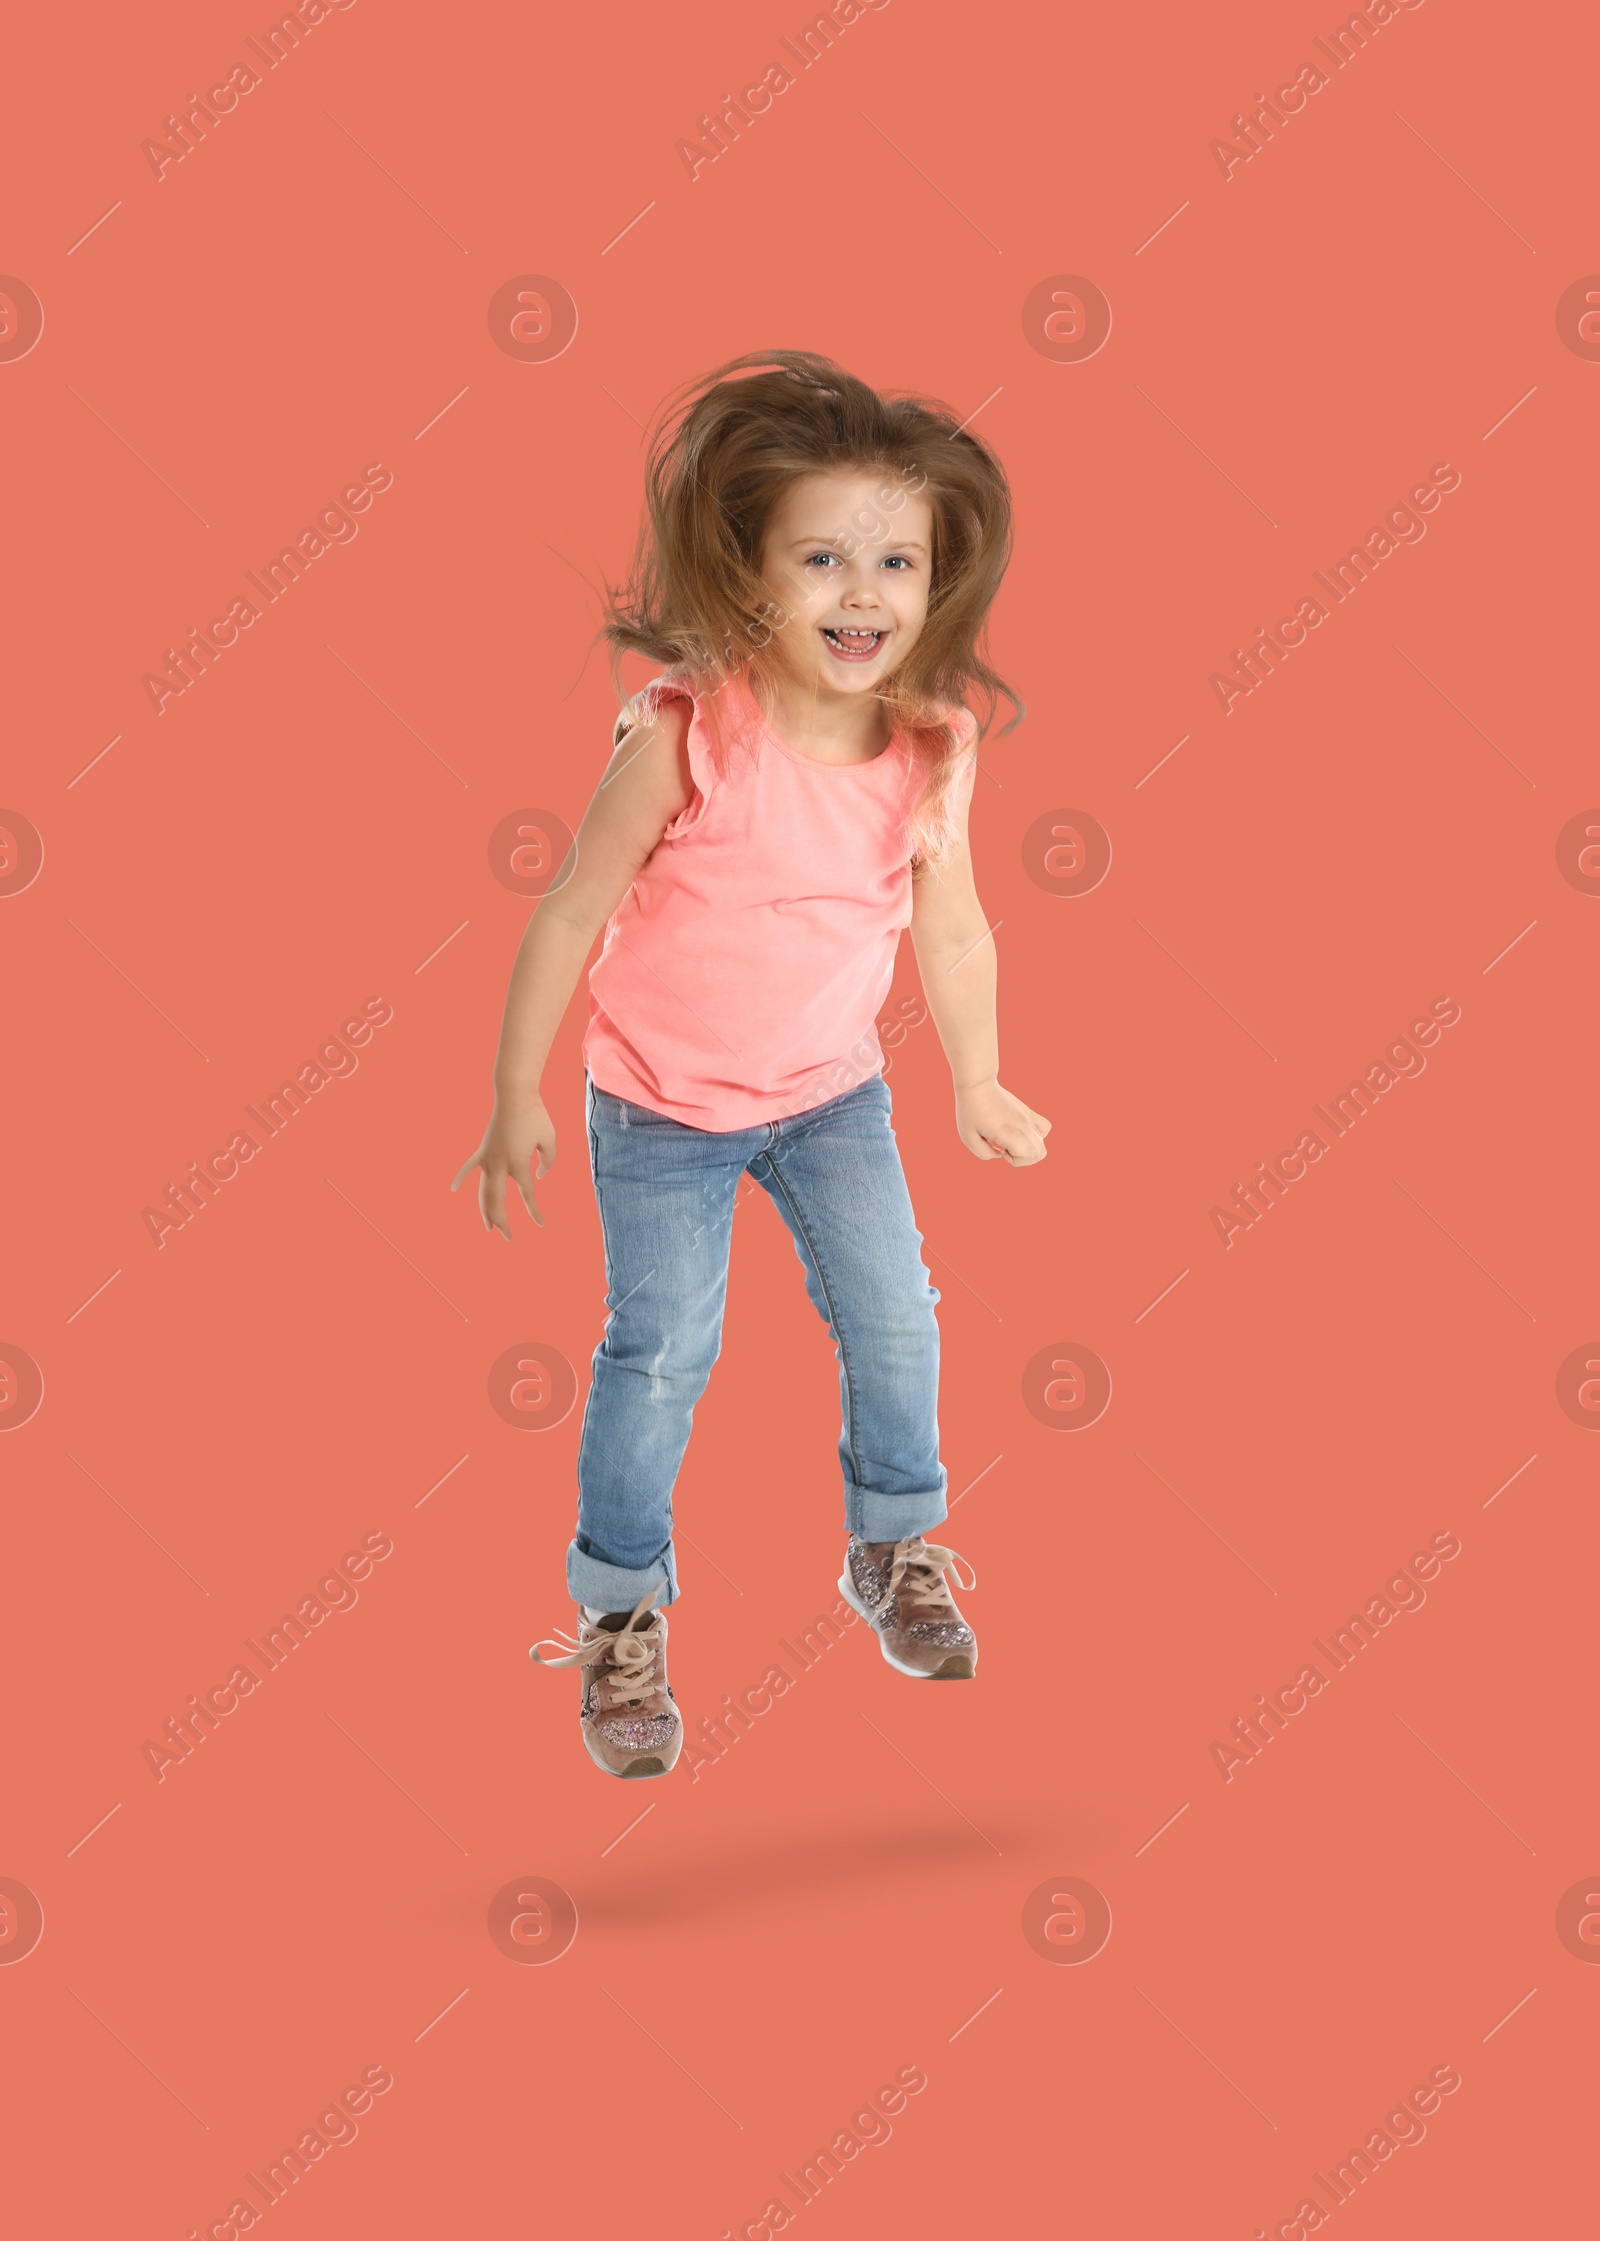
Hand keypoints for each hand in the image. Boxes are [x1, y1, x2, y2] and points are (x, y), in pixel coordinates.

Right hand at [451, 1088, 555, 1237]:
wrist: (515, 1094)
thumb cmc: (536, 1116)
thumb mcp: (549, 1140)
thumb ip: (548, 1162)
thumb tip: (537, 1177)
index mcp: (519, 1164)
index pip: (528, 1195)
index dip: (534, 1212)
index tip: (541, 1224)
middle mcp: (500, 1165)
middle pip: (497, 1202)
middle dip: (502, 1222)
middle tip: (508, 1238)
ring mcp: (488, 1158)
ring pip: (482, 1191)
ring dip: (484, 1210)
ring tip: (488, 1227)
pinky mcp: (483, 1149)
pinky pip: (469, 1167)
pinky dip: (460, 1177)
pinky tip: (452, 1189)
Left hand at [955, 1079, 1050, 1165]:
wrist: (978, 1083)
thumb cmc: (970, 1110)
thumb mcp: (968, 1137)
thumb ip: (983, 1153)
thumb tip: (1000, 1154)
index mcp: (1008, 1131)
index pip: (1028, 1154)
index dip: (1015, 1161)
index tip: (1001, 1150)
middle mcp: (1022, 1125)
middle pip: (1040, 1153)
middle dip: (1023, 1159)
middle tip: (1005, 1148)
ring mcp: (1028, 1118)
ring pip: (1042, 1144)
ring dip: (1028, 1150)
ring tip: (1011, 1142)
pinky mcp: (1028, 1112)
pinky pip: (1045, 1128)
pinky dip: (1036, 1137)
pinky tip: (1019, 1133)